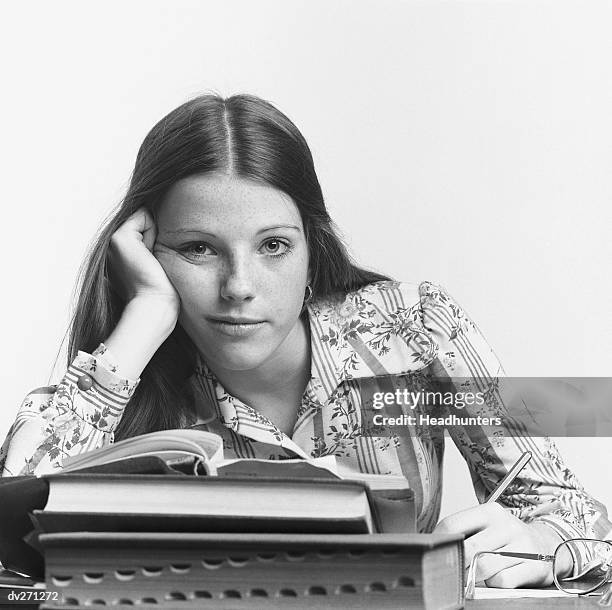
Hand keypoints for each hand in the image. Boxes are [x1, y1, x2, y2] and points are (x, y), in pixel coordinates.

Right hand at [108, 208, 179, 315]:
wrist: (155, 305)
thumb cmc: (161, 292)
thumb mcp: (153, 264)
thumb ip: (148, 247)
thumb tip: (156, 227)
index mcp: (117, 255)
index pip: (141, 226)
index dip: (153, 240)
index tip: (151, 265)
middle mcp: (110, 247)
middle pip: (143, 220)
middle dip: (153, 237)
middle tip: (151, 264)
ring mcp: (111, 242)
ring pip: (143, 218)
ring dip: (153, 237)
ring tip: (150, 261)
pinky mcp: (119, 238)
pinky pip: (144, 216)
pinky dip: (153, 232)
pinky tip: (149, 255)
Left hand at [434, 503, 565, 587]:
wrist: (548, 545)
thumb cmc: (508, 537)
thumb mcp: (488, 525)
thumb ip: (464, 530)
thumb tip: (435, 543)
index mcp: (490, 511)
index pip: (453, 525)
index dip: (439, 541)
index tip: (435, 552)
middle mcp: (506, 525)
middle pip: (467, 549)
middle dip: (456, 564)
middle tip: (451, 571)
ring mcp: (522, 546)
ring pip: (483, 568)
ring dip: (474, 576)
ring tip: (474, 575)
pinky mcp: (534, 567)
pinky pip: (502, 581)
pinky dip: (494, 584)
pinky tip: (496, 578)